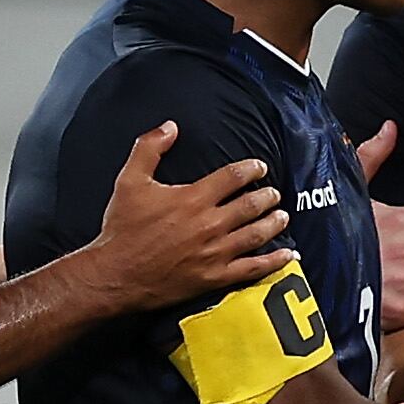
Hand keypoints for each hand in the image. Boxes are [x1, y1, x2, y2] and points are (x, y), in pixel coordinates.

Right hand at [84, 124, 291, 312]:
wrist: (115, 274)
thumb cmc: (121, 228)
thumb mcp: (129, 181)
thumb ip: (149, 148)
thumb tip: (169, 126)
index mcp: (193, 198)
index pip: (233, 177)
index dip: (251, 169)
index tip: (260, 167)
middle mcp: (210, 224)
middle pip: (250, 205)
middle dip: (267, 196)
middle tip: (274, 193)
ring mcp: (215, 252)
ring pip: (256, 234)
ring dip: (274, 223)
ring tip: (283, 216)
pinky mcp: (215, 277)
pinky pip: (252, 268)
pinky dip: (274, 262)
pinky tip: (288, 257)